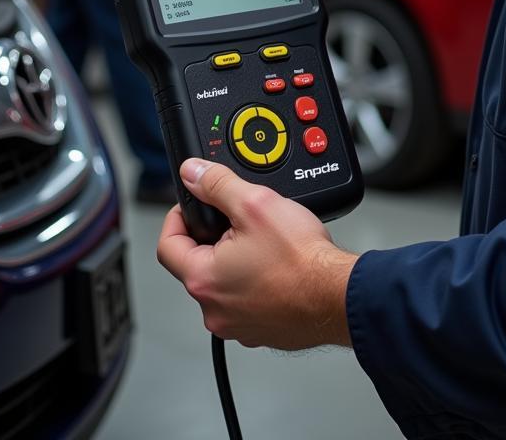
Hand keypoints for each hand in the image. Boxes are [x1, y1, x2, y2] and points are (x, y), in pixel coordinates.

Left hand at [158, 159, 357, 349]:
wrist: (338, 295)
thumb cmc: (301, 259)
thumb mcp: (255, 204)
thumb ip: (217, 184)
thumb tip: (192, 173)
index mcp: (203, 279)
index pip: (167, 244)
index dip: (178, 216)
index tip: (193, 204)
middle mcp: (214, 310)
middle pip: (197, 263)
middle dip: (215, 238)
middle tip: (240, 221)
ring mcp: (238, 325)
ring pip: (224, 283)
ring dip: (237, 262)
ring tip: (266, 244)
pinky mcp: (262, 331)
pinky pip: (247, 301)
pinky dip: (256, 283)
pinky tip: (278, 268)